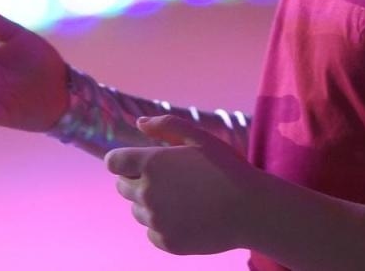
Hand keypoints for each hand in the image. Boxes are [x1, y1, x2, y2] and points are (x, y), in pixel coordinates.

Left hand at [103, 115, 263, 255]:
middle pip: (121, 187)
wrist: (251, 210)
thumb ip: (166, 125)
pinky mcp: (166, 242)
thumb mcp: (200, 137)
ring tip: (181, 199)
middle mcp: (147, 193)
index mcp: (151, 164)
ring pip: (137, 211)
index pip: (113, 162)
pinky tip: (186, 217)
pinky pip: (152, 232)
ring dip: (149, 204)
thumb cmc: (228, 168)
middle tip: (168, 181)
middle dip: (136, 181)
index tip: (138, 164)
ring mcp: (156, 220)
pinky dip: (162, 226)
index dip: (124, 161)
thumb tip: (139, 123)